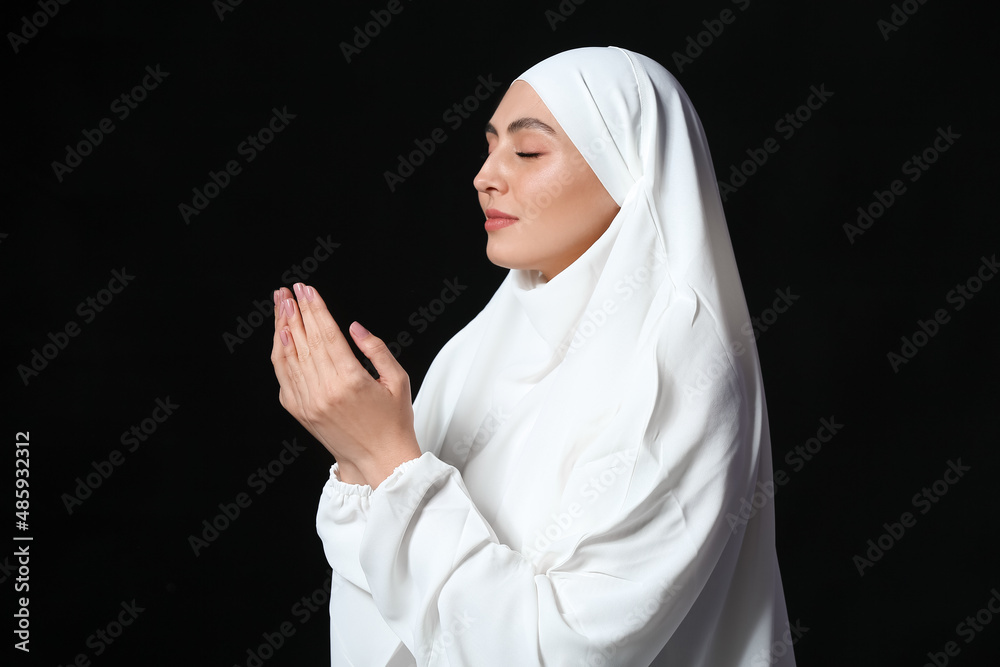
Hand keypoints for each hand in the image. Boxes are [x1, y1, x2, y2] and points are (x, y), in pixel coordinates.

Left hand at [270, 283, 421, 487]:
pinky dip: (280, 353)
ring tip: (281, 305)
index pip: (326, 333)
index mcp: (350, 381)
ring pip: (289, 356)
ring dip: (283, 327)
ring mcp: (308, 402)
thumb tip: (354, 327)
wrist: (378, 460)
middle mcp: (325, 390)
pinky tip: (281, 336)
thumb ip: (376, 350)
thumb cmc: (393, 422)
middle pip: (304, 340)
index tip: (307, 289)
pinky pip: (284, 376)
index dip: (315, 308)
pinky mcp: (300, 411)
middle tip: (289, 290)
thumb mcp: (398, 381)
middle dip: (295, 310)